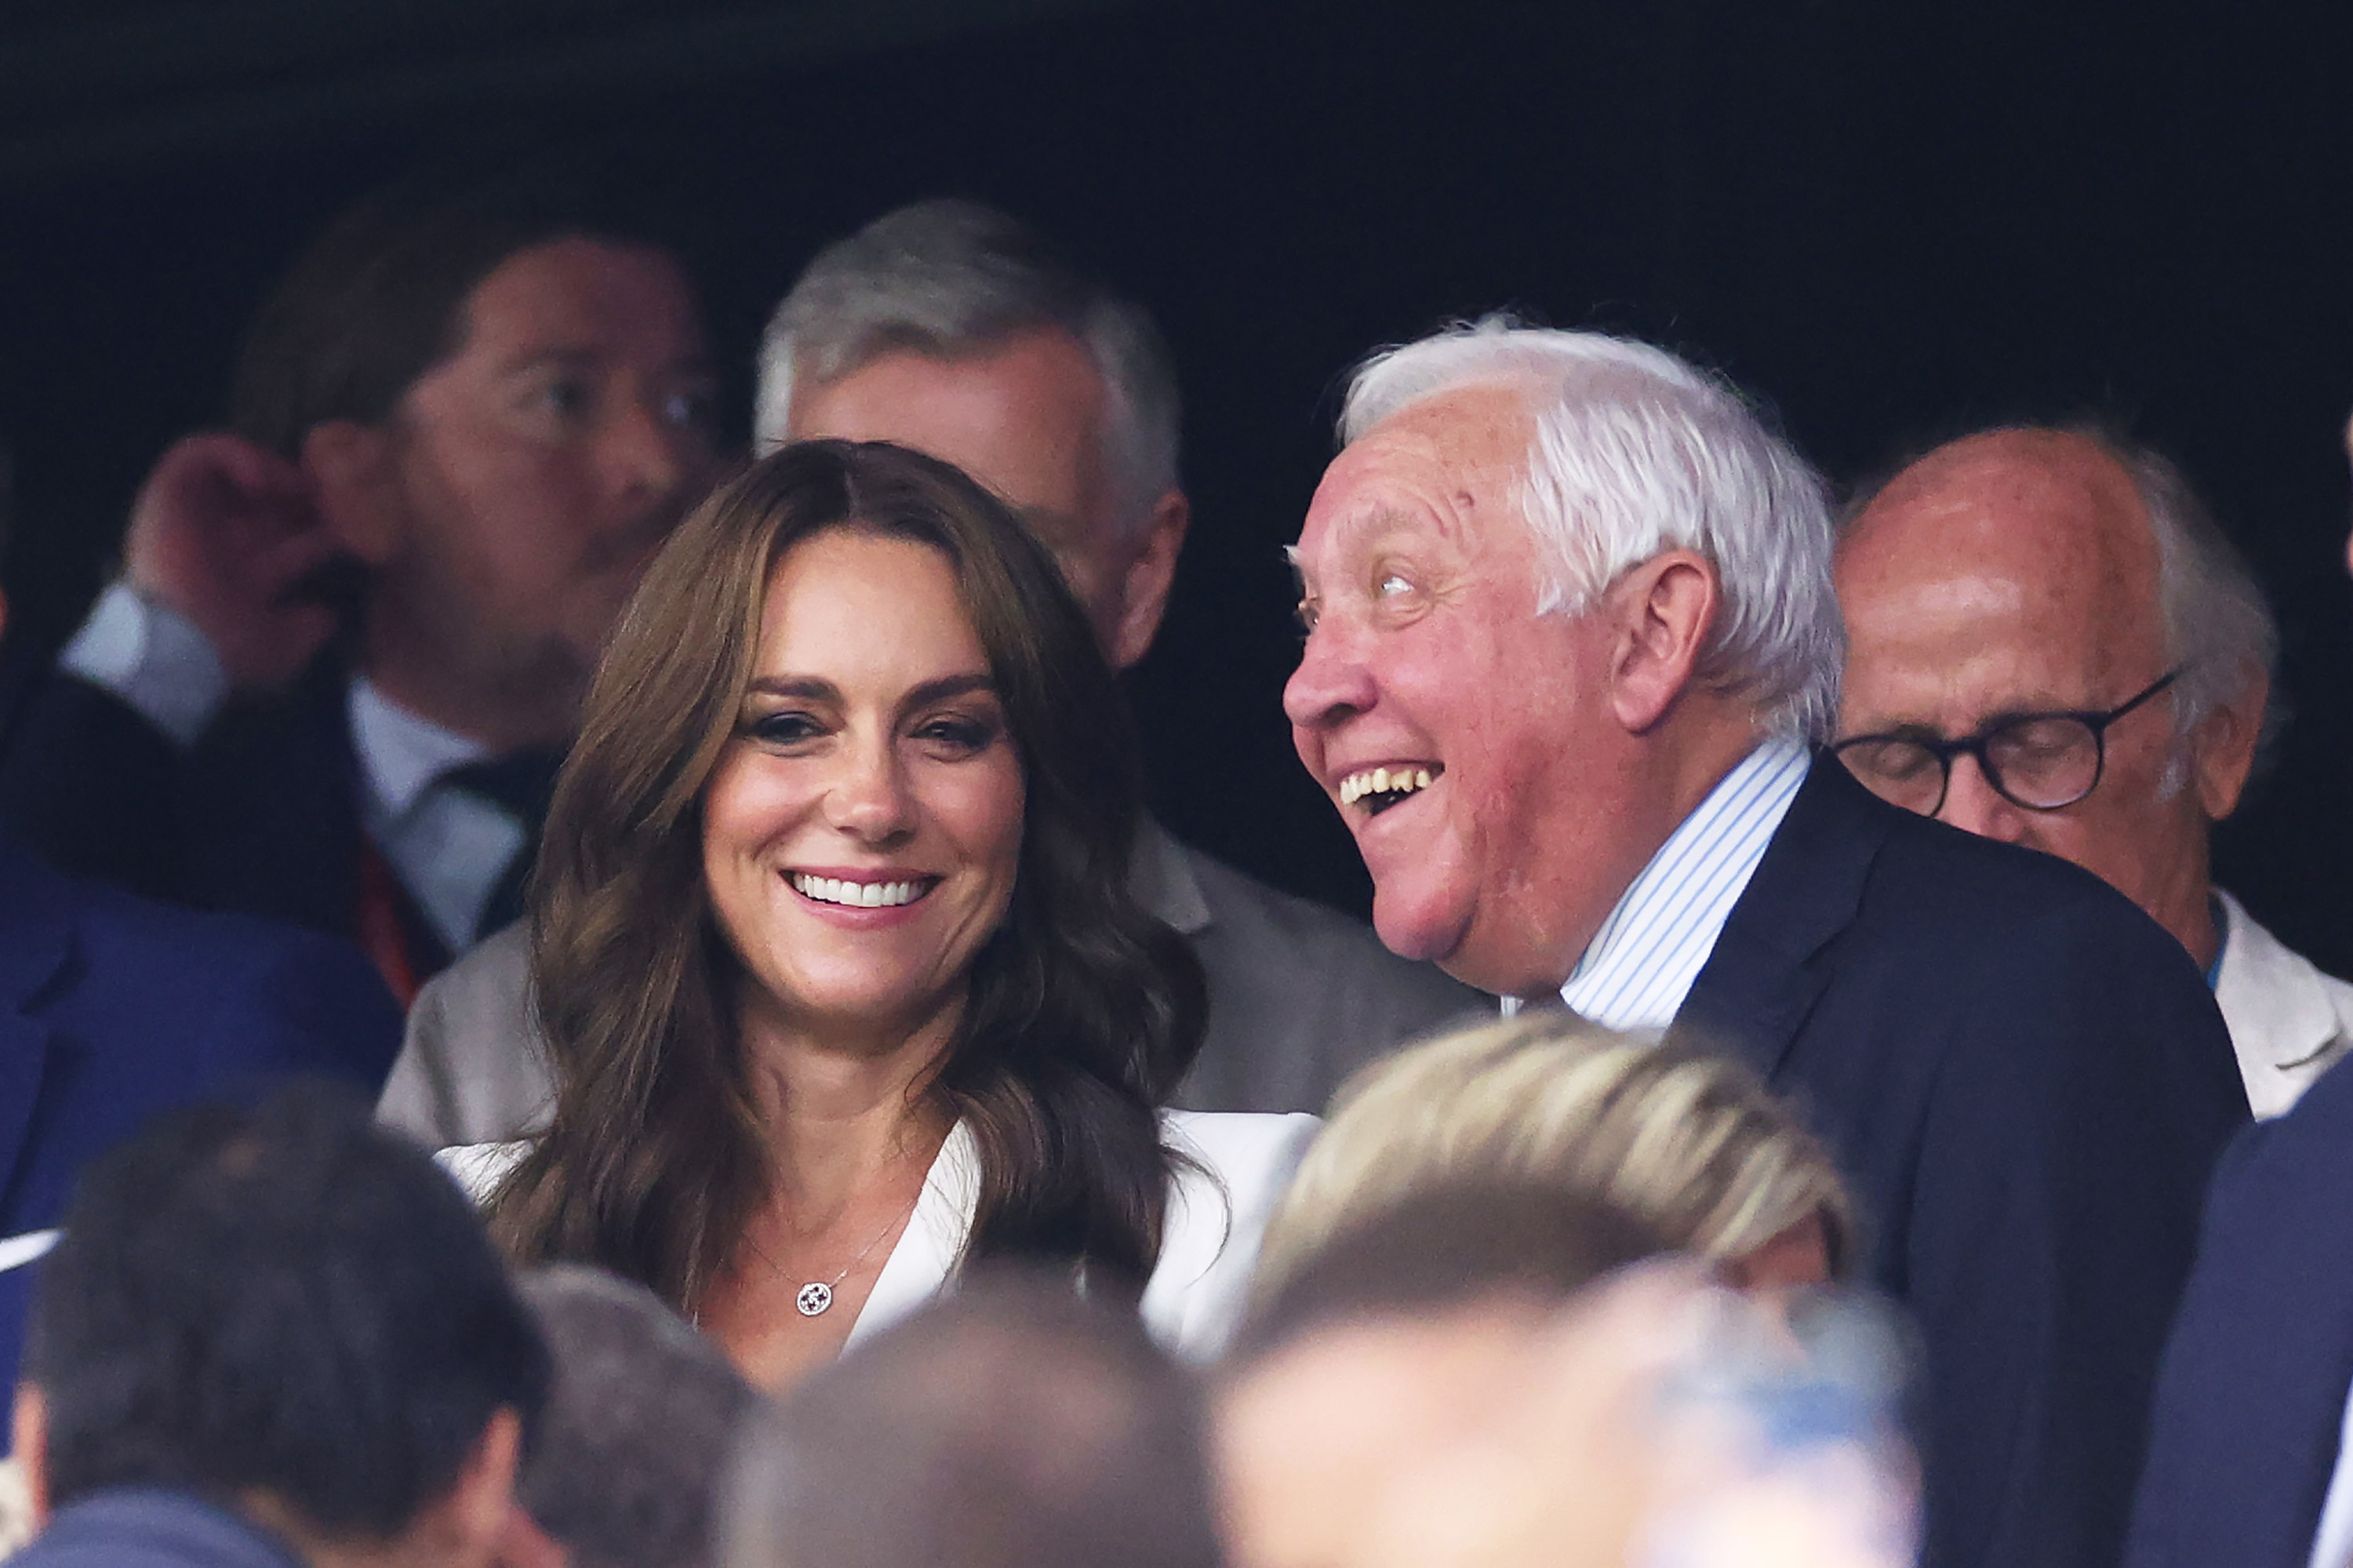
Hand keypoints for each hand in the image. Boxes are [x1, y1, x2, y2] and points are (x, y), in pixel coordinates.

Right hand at [123, 433, 349, 690]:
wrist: (184, 642)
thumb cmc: (230, 649)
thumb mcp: (282, 648)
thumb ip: (307, 631)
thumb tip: (328, 618)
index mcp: (244, 575)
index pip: (289, 540)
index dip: (320, 530)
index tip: (349, 529)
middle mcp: (220, 542)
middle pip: (268, 503)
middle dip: (303, 497)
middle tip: (334, 498)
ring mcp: (192, 515)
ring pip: (234, 471)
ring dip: (270, 470)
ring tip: (296, 487)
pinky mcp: (167, 493)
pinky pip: (197, 452)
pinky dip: (233, 454)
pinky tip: (263, 480)